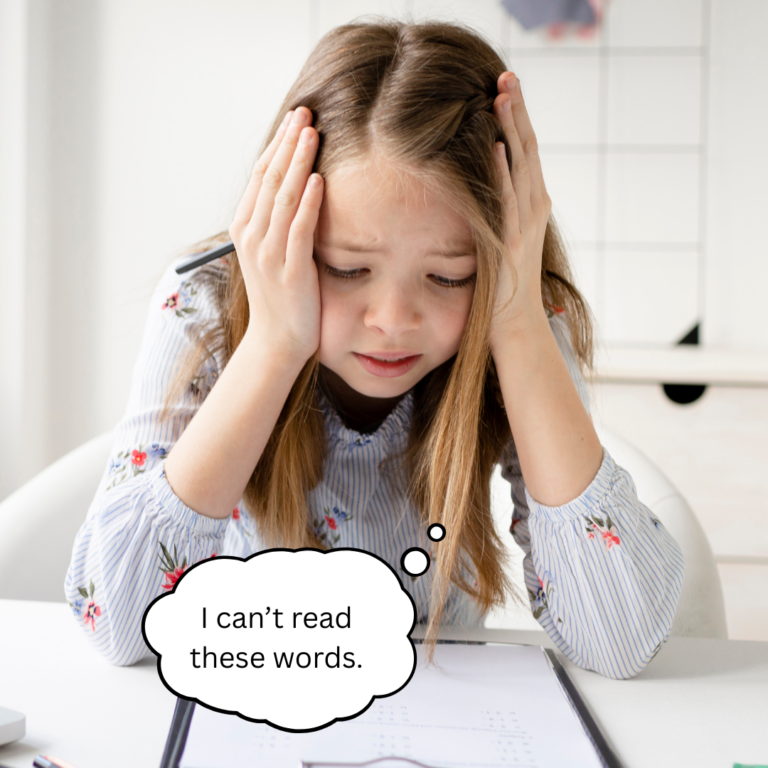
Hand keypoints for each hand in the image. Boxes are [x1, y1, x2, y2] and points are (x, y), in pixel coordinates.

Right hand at [229, 107, 323, 360]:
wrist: (277, 340)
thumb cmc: (279, 296)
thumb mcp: (271, 252)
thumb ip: (277, 221)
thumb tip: (297, 188)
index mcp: (244, 228)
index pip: (260, 176)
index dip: (277, 146)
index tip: (295, 120)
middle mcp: (251, 236)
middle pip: (269, 178)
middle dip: (288, 143)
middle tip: (305, 112)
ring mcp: (268, 253)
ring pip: (283, 197)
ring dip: (298, 162)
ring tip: (312, 133)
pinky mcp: (290, 269)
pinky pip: (298, 228)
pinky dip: (309, 202)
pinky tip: (319, 179)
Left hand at [488, 72, 551, 349]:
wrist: (515, 326)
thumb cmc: (505, 287)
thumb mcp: (504, 240)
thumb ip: (500, 214)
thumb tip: (483, 192)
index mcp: (532, 206)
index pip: (526, 154)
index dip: (518, 120)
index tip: (505, 90)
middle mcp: (535, 209)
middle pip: (528, 149)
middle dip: (517, 111)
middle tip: (506, 76)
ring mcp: (525, 224)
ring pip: (521, 166)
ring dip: (511, 128)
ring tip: (502, 94)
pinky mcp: (511, 241)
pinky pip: (506, 199)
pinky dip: (501, 171)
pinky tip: (493, 145)